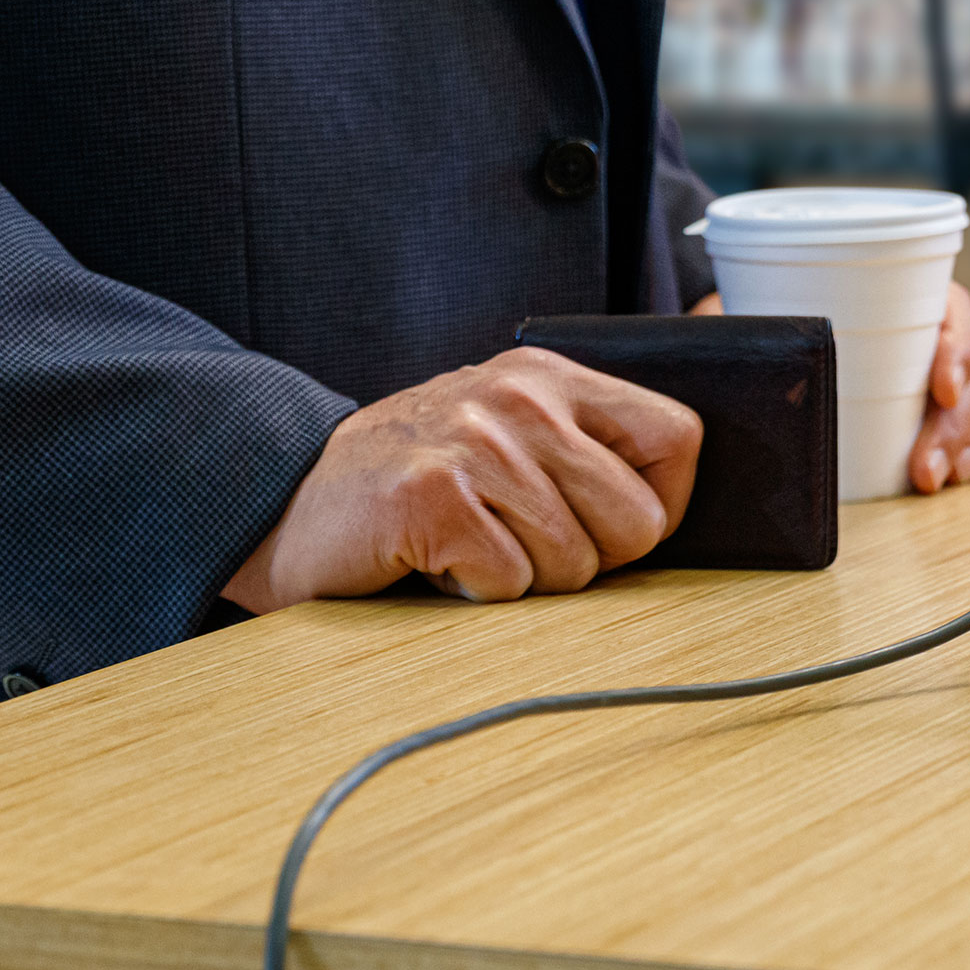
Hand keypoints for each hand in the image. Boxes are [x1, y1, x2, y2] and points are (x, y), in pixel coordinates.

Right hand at [222, 349, 700, 611]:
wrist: (292, 502)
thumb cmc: (422, 482)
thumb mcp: (511, 436)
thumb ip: (587, 452)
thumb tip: (675, 514)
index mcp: (551, 376)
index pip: (677, 436)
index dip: (663, 505)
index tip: (618, 530)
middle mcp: (519, 397)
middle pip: (636, 521)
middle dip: (592, 561)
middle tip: (525, 546)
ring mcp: (474, 443)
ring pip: (574, 563)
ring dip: (526, 581)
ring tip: (474, 546)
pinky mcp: (432, 498)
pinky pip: (510, 582)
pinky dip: (477, 593)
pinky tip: (438, 561)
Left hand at [684, 282, 969, 492]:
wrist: (788, 367)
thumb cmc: (781, 335)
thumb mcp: (764, 327)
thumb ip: (749, 325)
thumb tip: (718, 327)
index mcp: (905, 299)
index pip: (952, 310)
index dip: (956, 348)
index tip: (937, 389)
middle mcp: (946, 334)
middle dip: (964, 425)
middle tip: (927, 473)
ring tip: (947, 481)